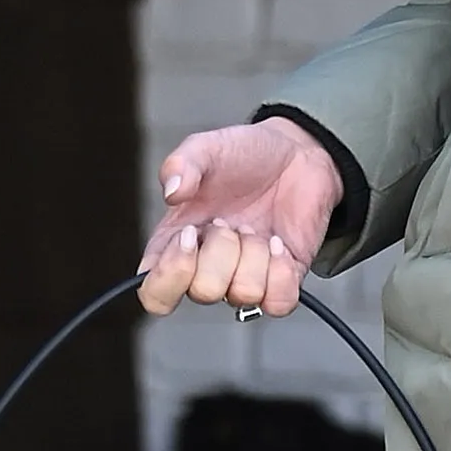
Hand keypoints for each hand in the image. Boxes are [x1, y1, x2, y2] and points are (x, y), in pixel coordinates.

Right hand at [138, 118, 342, 318]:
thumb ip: (181, 164)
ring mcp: (245, 277)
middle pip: (203, 293)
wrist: (296, 154)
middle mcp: (208, 268)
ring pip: (244, 295)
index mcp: (175, 245)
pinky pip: (279, 302)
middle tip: (230, 222)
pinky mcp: (282, 281)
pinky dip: (281, 272)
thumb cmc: (243, 156)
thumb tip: (172, 191)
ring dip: (255, 255)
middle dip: (222, 251)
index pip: (155, 293)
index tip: (190, 235)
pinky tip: (279, 244)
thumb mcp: (206, 149)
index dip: (170, 274)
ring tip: (256, 228)